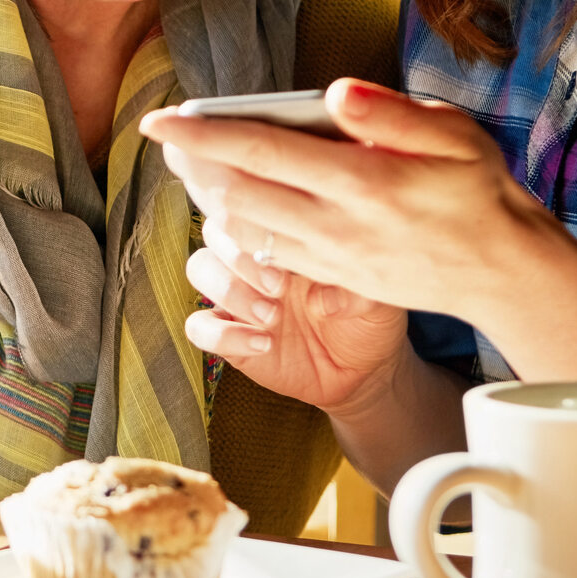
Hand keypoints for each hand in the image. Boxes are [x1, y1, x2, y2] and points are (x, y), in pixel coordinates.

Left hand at [143, 78, 559, 325]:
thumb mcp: (455, 136)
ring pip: (246, 228)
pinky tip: (231, 204)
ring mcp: (333, 258)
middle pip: (238, 193)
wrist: (503, 272)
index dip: (203, 135)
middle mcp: (338, 225)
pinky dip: (238, 228)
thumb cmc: (479, 189)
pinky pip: (267, 255)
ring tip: (192, 165)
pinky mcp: (334, 278)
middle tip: (169, 137)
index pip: (262, 151)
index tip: (158, 121)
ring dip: (210, 197)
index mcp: (363, 181)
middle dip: (194, 165)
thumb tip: (336, 92)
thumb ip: (392, 114)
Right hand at [184, 212, 409, 414]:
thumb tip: (322, 299)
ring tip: (272, 317)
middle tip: (279, 286)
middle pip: (215, 231)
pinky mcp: (228, 335)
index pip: (251, 206)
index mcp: (287, 238)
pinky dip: (223, 335)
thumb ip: (357, 290)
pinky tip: (263, 345)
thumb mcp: (378, 301)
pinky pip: (197, 326)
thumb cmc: (368, 320)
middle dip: (239, 256)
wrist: (363, 371)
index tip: (290, 255)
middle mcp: (255, 259)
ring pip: (199, 269)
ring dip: (229, 291)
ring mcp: (238, 296)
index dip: (258, 224)